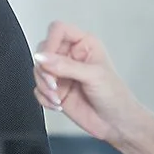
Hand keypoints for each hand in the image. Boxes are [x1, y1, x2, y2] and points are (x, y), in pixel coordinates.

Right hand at [33, 20, 153, 153]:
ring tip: (57, 97)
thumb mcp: (93, 76)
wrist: (116, 123)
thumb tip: (41, 57)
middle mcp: (71, 56)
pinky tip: (58, 104)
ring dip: (44, 86)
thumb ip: (65, 66)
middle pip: (43, 51)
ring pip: (38, 71)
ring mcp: (62, 73)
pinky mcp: (55, 90)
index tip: (47, 60)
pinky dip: (44, 98)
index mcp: (84, 44)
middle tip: (53, 84)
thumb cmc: (115, 96)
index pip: (58, 30)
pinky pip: (38, 89)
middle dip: (45, 70)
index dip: (50, 42)